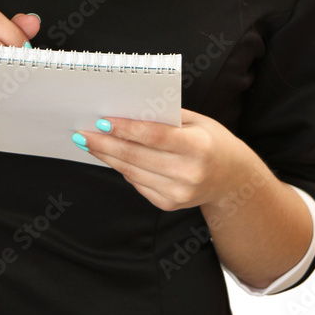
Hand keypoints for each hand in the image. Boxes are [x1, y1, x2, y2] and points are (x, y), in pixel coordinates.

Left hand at [73, 108, 246, 211]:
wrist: (232, 179)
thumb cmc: (211, 141)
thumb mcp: (196, 121)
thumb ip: (165, 115)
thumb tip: (126, 110)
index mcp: (199, 147)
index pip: (154, 136)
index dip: (126, 129)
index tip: (102, 121)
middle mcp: (189, 173)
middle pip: (137, 156)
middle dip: (105, 144)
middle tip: (83, 133)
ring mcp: (179, 193)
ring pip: (131, 172)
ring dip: (107, 156)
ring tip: (89, 143)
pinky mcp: (169, 204)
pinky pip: (137, 183)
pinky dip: (122, 168)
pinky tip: (110, 156)